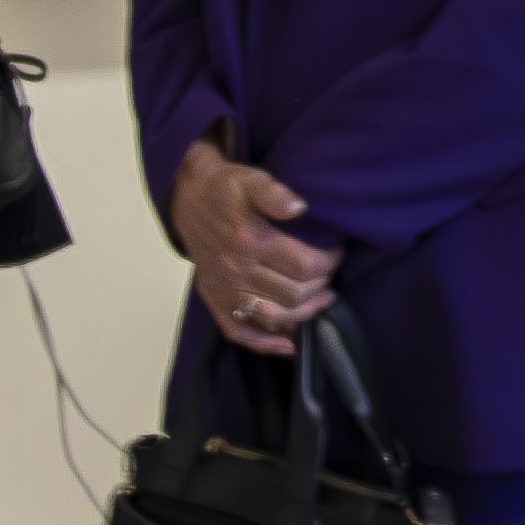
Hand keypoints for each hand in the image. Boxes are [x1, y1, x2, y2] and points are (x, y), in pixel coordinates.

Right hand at [172, 137, 337, 353]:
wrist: (188, 198)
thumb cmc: (224, 189)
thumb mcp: (251, 180)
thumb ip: (274, 193)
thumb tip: (299, 208)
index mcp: (249, 241)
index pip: (303, 265)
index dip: (328, 263)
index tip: (336, 253)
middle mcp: (236, 270)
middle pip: (293, 294)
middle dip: (321, 286)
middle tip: (329, 274)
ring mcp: (225, 289)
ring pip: (274, 317)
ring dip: (304, 314)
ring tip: (321, 300)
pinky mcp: (216, 299)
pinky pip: (239, 332)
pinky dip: (265, 344)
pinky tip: (289, 344)